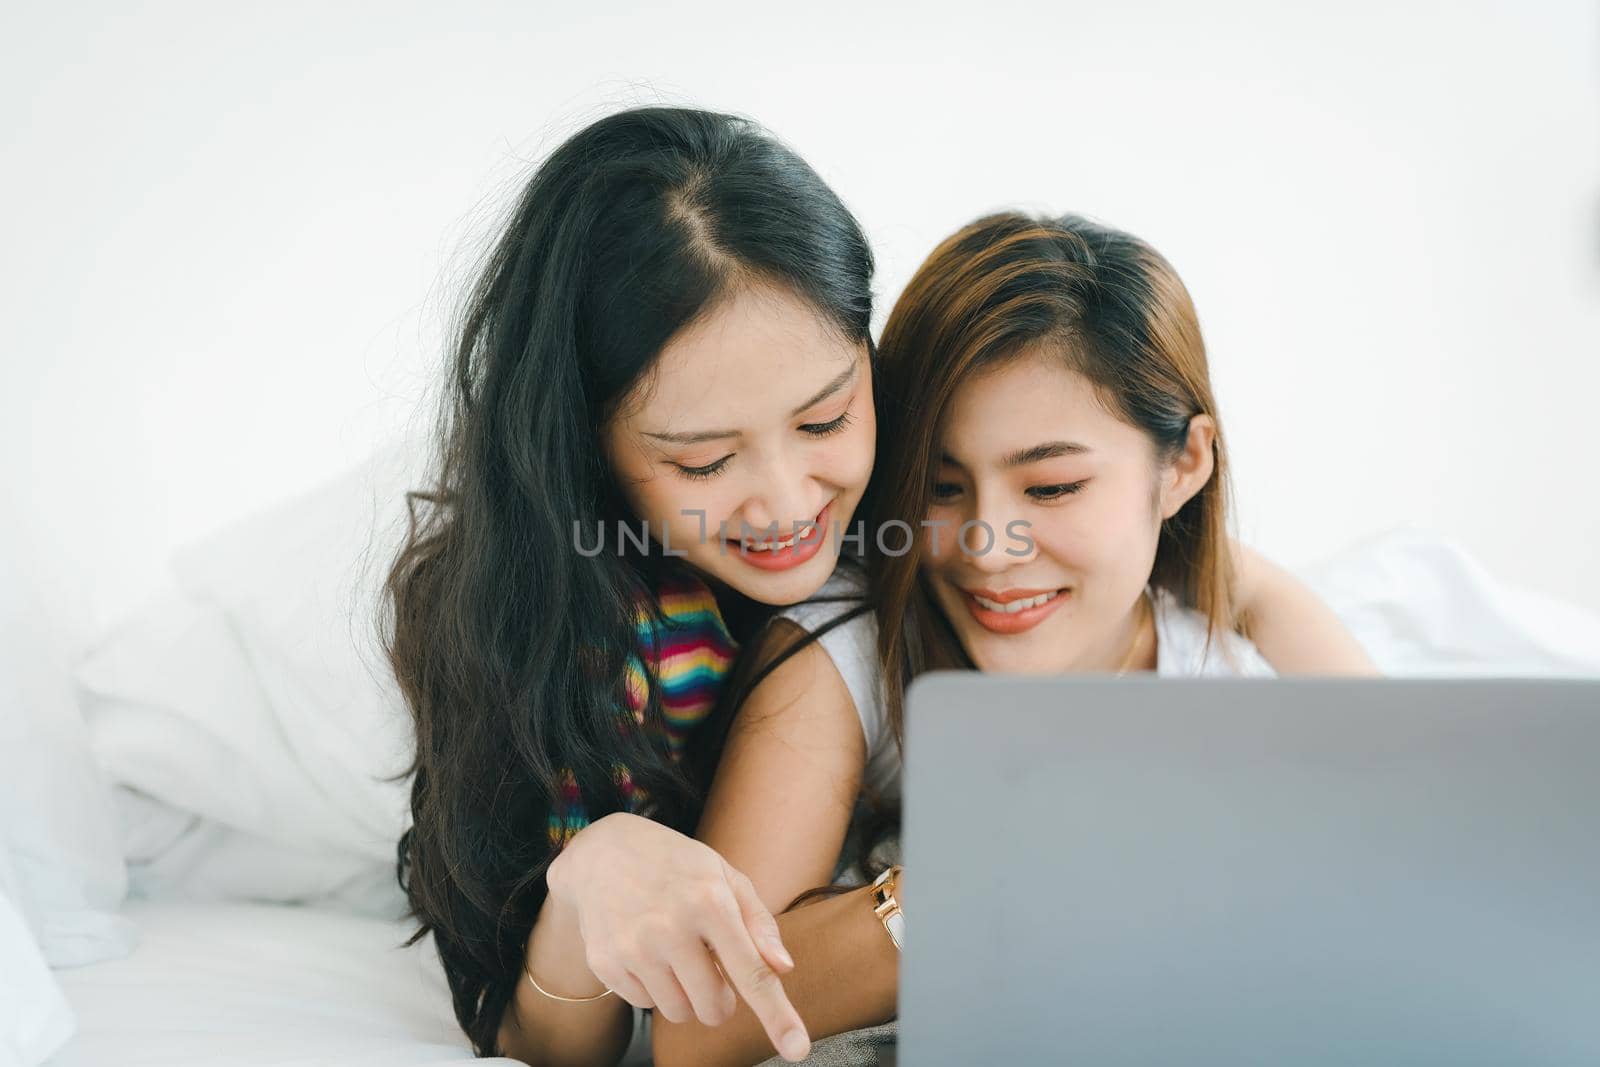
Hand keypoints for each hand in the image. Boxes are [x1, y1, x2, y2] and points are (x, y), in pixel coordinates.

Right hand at [545, 812, 811, 1061]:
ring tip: (675, 952)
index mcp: (710, 901)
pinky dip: (652, 986)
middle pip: (714, 1008)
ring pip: (678, 1012)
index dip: (777, 1015)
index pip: (751, 972)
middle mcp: (671, 926)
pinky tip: (645, 949)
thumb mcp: (725, 876)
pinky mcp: (605, 961)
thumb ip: (759, 924)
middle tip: (710, 965)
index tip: (798, 1049)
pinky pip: (643, 1004)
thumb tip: (783, 969)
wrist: (603, 851)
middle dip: (720, 999)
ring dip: (685, 994)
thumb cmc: (678, 866)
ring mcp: (634, 946)